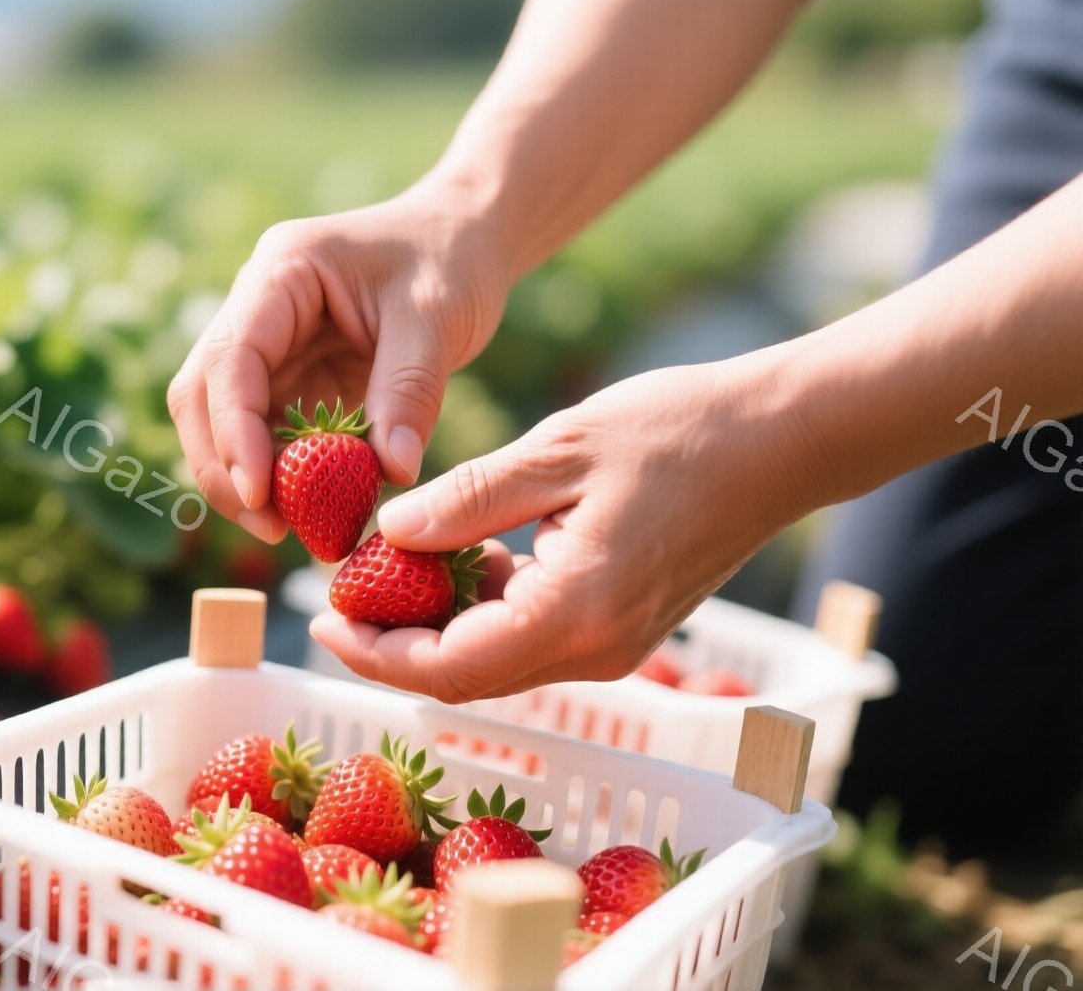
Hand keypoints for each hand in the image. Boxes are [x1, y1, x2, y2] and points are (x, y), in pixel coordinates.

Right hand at [167, 192, 511, 541]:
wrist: (462, 239)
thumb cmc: (450, 259)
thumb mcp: (439, 318)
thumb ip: (410, 390)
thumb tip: (392, 472)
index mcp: (281, 273)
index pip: (231, 357)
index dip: (234, 429)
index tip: (258, 493)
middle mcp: (256, 308)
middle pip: (202, 395)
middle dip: (223, 466)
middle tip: (270, 528)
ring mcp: (267, 346)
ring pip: (220, 422)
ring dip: (245, 479)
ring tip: (291, 529)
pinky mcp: (288, 379)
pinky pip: (265, 435)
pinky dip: (280, 476)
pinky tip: (312, 510)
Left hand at [311, 358, 828, 701]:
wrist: (784, 439)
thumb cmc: (678, 430)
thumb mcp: (556, 449)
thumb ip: (466, 501)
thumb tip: (385, 533)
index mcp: (574, 612)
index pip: (448, 664)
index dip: (375, 650)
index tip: (321, 616)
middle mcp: (595, 649)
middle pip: (465, 677)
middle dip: (393, 645)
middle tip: (335, 597)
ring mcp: (613, 645)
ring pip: (496, 661)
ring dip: (434, 627)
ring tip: (378, 571)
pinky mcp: (621, 627)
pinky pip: (531, 638)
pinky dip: (481, 611)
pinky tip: (450, 559)